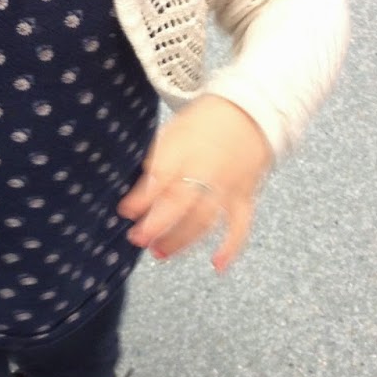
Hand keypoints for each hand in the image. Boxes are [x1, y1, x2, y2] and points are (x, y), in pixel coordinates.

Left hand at [118, 95, 272, 271]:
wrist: (251, 111)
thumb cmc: (204, 123)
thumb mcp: (173, 131)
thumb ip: (156, 160)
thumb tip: (137, 195)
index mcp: (186, 150)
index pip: (160, 176)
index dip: (141, 198)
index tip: (125, 212)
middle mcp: (207, 170)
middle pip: (181, 204)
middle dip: (157, 224)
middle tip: (137, 239)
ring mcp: (227, 187)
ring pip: (204, 220)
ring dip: (182, 240)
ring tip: (159, 253)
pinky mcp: (244, 197)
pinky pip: (240, 226)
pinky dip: (231, 247)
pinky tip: (217, 265)